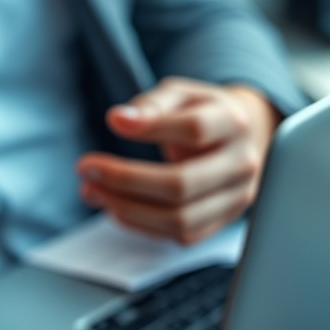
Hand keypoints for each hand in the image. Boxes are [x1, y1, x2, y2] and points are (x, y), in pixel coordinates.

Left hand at [77, 77, 280, 244]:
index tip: (112, 123)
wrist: (243, 137)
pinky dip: (141, 225)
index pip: (194, 130)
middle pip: (181, 184)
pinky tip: (114, 207)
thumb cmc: (202, 112)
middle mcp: (241, 164)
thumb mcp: (180, 94)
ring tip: (91, 190)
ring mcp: (236, 198)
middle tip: (86, 168)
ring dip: (127, 209)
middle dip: (125, 179)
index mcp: (232, 123)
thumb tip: (119, 119)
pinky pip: (181, 235)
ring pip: (180, 219)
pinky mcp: (223, 221)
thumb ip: (152, 104)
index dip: (151, 128)